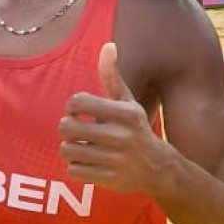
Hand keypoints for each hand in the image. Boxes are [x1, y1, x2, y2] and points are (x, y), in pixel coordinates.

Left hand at [58, 43, 169, 195]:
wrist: (158, 168)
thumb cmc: (135, 128)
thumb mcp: (127, 101)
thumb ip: (112, 76)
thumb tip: (108, 45)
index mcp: (125, 113)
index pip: (76, 102)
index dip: (72, 106)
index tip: (80, 111)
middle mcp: (121, 136)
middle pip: (66, 127)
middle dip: (67, 128)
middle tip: (76, 130)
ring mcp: (114, 159)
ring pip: (67, 150)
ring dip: (70, 148)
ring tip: (81, 146)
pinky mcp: (108, 178)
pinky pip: (73, 170)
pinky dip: (77, 166)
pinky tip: (88, 162)